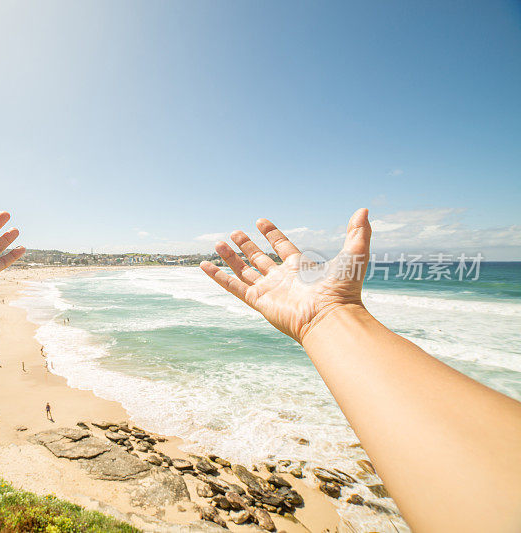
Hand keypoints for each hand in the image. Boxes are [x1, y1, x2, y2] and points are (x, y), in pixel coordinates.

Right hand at [200, 209, 370, 343]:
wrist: (330, 318)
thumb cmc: (343, 290)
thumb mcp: (354, 255)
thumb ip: (358, 232)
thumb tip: (364, 210)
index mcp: (300, 268)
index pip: (282, 247)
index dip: (272, 234)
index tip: (261, 221)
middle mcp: (282, 279)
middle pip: (260, 259)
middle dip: (248, 246)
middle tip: (236, 232)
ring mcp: (269, 290)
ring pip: (244, 271)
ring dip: (231, 257)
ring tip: (219, 242)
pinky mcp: (258, 301)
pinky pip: (233, 287)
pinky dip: (218, 277)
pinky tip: (205, 266)